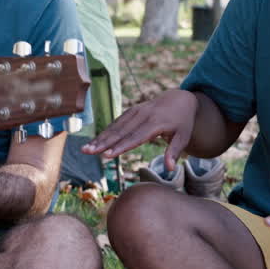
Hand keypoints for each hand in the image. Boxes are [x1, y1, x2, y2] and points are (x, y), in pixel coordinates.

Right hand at [81, 88, 197, 173]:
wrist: (178, 99)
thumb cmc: (182, 122)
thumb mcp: (184, 137)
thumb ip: (174, 152)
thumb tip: (170, 170)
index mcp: (156, 122)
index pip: (136, 137)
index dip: (121, 147)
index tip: (108, 155)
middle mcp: (142, 115)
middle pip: (120, 132)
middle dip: (102, 143)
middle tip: (88, 152)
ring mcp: (135, 112)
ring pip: (114, 127)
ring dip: (99, 139)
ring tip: (85, 149)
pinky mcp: (131, 111)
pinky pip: (116, 123)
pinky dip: (104, 133)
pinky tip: (94, 143)